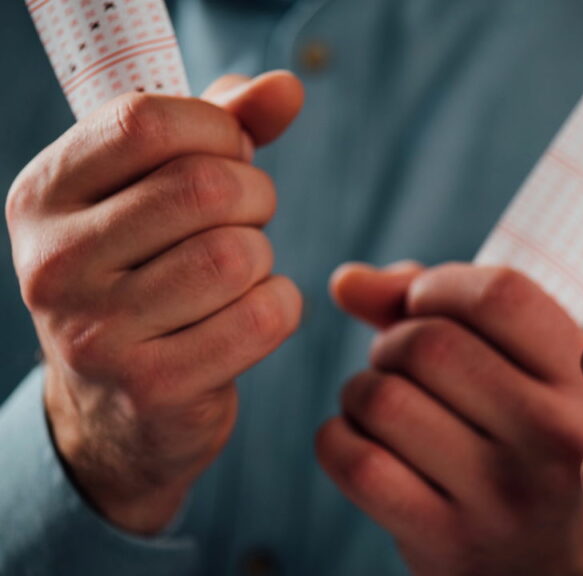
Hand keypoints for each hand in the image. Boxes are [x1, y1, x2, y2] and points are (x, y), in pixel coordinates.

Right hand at [5, 72, 304, 533]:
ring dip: (264, 258)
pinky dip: (280, 307)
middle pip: (206, 187)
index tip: (230, 156)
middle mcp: (54, 262)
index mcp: (44, 195)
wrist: (116, 409)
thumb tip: (287, 88)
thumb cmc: (149, 273)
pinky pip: (262, 317)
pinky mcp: (153, 386)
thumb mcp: (159, 189)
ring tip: (240, 274)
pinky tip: (253, 315)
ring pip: (237, 254)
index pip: (147, 122)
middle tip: (247, 220)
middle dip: (256, 196)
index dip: (218, 130)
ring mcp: (97, 332)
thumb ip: (222, 125)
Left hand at [316, 263, 582, 575]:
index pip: (499, 295)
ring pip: (383, 398)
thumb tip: (347, 281)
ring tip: (381, 404)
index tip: (424, 305)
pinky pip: (357, 462)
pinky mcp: (448, 541)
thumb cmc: (526, 448)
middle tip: (398, 365)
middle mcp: (553, 437)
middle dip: (391, 342)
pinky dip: (337, 438)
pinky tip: (362, 441)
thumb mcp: (528, 373)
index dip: (439, 286)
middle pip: (429, 343)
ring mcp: (502, 494)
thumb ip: (447, 310)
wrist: (545, 567)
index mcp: (582, 382)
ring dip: (360, 390)